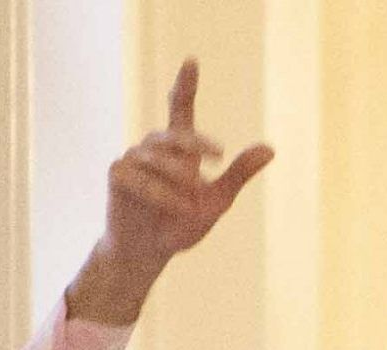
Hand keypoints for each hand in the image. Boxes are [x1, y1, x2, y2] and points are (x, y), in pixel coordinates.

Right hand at [70, 63, 272, 323]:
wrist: (150, 252)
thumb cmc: (180, 224)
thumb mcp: (216, 202)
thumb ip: (238, 175)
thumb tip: (270, 149)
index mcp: (178, 150)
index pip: (180, 108)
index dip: (185, 85)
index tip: (192, 61)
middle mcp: (154, 148)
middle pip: (174, 134)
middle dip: (195, 144)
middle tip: (218, 158)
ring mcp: (132, 158)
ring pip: (157, 156)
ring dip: (178, 179)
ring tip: (192, 203)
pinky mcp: (116, 174)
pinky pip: (137, 175)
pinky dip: (158, 192)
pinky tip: (174, 207)